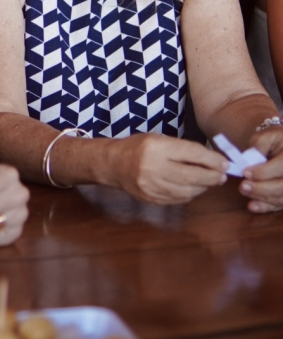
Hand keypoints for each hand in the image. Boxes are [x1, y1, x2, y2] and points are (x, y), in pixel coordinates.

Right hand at [108, 133, 228, 204]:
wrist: (113, 164)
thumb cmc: (138, 147)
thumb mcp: (160, 139)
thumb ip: (184, 149)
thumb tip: (213, 160)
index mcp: (156, 147)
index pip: (192, 154)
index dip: (212, 160)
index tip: (225, 163)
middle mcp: (153, 167)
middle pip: (192, 176)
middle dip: (212, 177)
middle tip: (222, 176)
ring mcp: (151, 186)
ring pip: (187, 191)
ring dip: (203, 187)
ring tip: (209, 181)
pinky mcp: (151, 198)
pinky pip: (178, 199)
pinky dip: (190, 194)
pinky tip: (193, 188)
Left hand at [239, 127, 282, 212]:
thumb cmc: (277, 140)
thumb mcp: (268, 136)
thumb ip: (259, 145)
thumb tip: (249, 160)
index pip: (281, 166)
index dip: (263, 172)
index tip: (245, 172)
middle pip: (282, 186)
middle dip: (261, 188)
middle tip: (243, 186)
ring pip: (282, 198)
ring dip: (261, 198)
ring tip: (244, 192)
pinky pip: (280, 205)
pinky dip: (266, 207)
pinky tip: (252, 206)